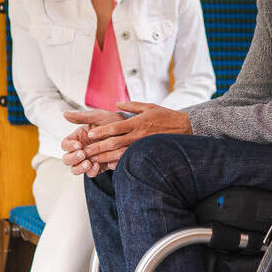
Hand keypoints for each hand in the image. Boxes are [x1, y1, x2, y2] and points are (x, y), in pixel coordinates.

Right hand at [61, 109, 124, 176]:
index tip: (78, 145)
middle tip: (83, 154)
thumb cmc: (112, 121)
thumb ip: (82, 117)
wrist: (129, 131)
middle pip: (67, 159)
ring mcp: (89, 159)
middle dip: (73, 158)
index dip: (69, 146)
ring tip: (89, 163)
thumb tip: (64, 114)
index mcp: (77, 138)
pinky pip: (92, 173)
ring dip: (80, 168)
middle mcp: (81, 150)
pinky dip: (93, 171)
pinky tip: (99, 166)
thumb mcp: (98, 117)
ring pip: (76, 169)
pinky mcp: (99, 167)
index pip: (65, 145)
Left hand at [74, 101, 191, 173]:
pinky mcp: (147, 153)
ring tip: (92, 161)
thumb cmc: (166, 116)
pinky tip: (109, 168)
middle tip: (85, 151)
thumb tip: (116, 103)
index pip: (116, 128)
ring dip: (105, 158)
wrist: (185, 129)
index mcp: (137, 122)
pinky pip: (131, 160)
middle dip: (98, 148)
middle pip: (115, 143)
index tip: (90, 134)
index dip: (101, 132)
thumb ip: (131, 105)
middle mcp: (138, 135)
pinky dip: (119, 164)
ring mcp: (142, 146)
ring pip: (120, 154)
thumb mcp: (149, 106)